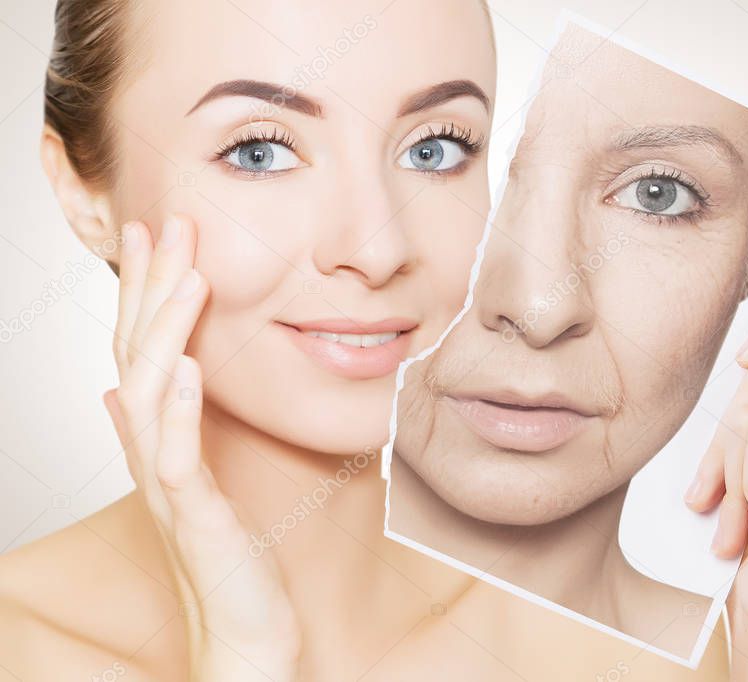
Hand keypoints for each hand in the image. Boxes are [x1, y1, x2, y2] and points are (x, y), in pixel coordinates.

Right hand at [102, 214, 300, 680]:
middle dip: (150, 289)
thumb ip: (160, 433)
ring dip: (167, 333)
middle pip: (137, 356)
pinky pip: (177, 455)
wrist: (239, 630)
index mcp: (155, 439)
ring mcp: (167, 485)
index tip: (153, 234)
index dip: (141, 292)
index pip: (140, 349)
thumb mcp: (192, 483)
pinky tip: (192, 368)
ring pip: (150, 394)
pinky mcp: (193, 515)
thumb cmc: (224, 556)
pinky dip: (181, 409)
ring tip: (189, 278)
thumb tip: (120, 393)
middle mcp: (151, 453)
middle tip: (166, 226)